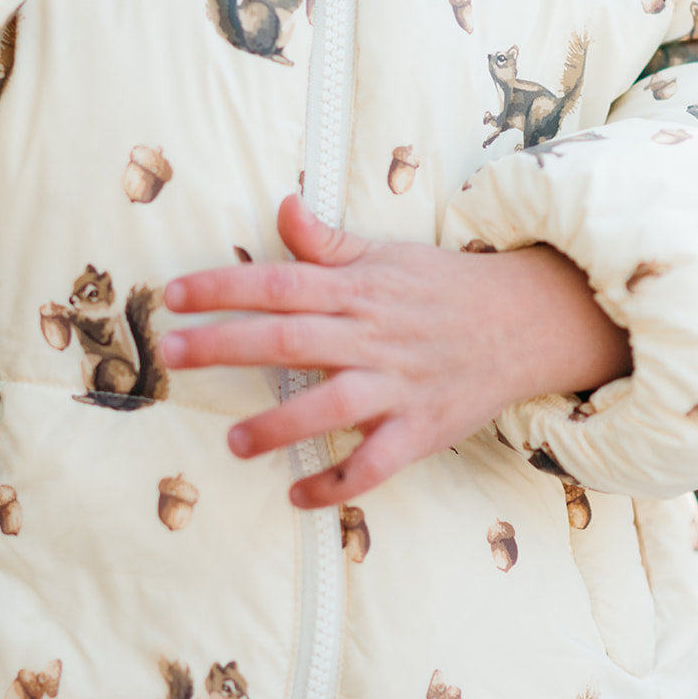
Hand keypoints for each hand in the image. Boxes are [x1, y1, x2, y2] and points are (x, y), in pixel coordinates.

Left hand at [163, 195, 630, 507]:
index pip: (280, 282)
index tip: (174, 295)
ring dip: (277, 425)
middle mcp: (372, 334)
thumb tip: (283, 204)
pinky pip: (376, 463)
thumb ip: (327, 240)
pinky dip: (336, 482)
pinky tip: (297, 493)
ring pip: (331, 406)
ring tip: (231, 442)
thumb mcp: (386, 253)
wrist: (525, 321)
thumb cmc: (441, 287)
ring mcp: (398, 384)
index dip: (224, 287)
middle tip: (172, 355)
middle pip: (290, 338)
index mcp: (357, 288)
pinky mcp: (422, 428)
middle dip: (225, 346)